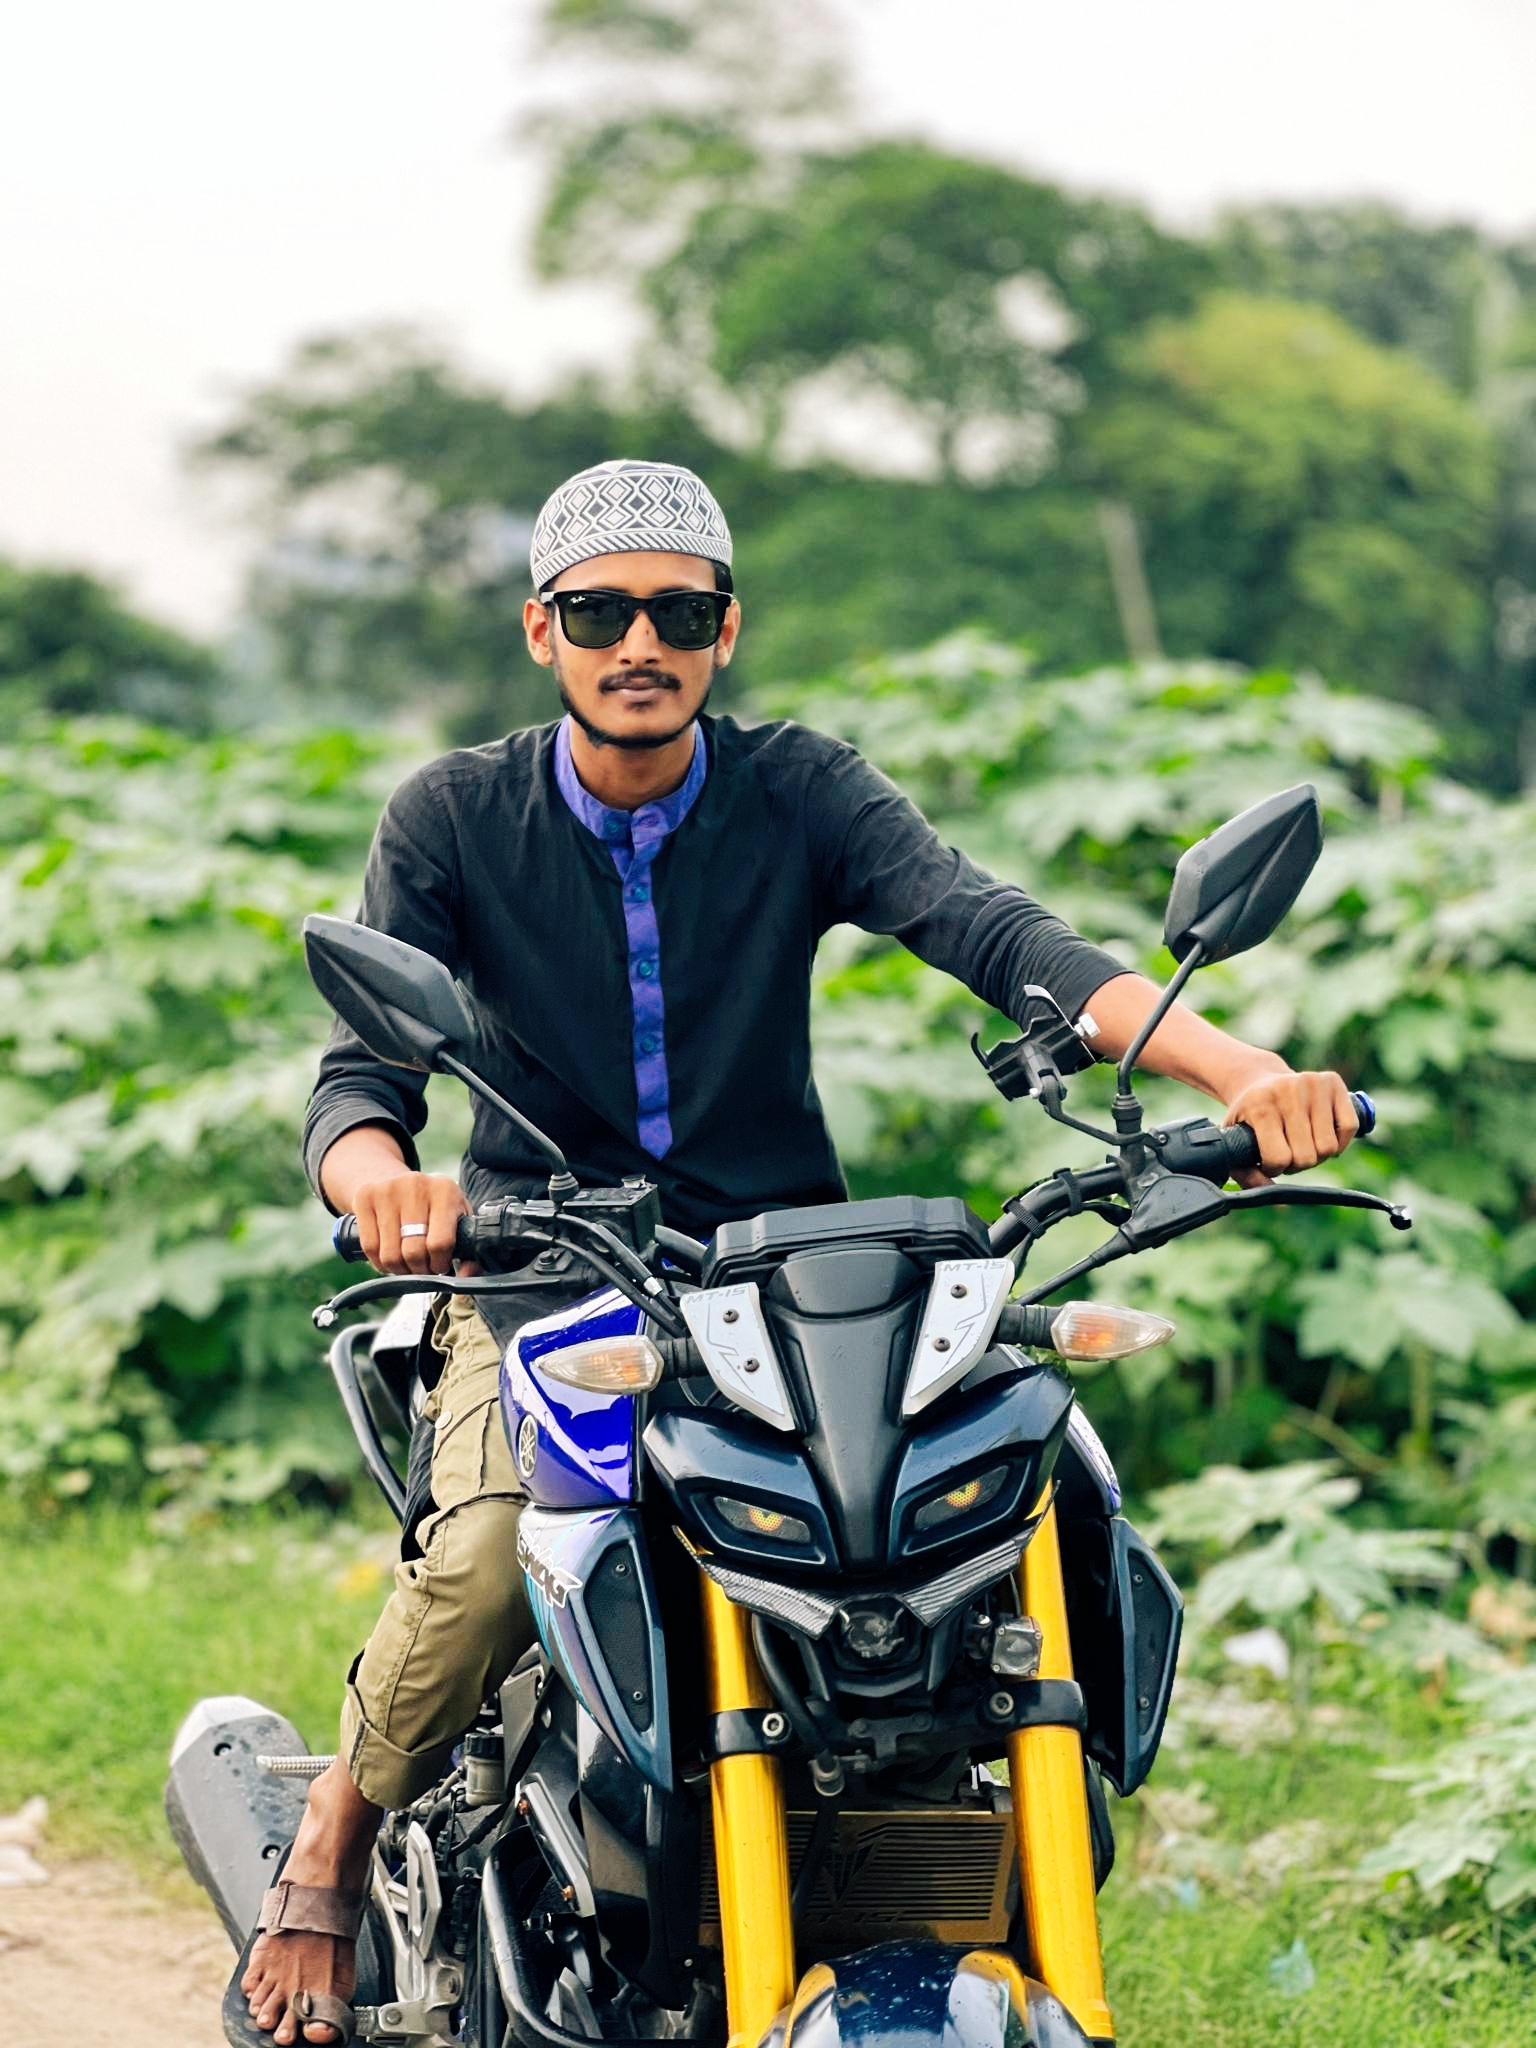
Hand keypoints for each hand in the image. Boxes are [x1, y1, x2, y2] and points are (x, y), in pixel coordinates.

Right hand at [353, 1172, 472, 1275]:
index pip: (440, 1242)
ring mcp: (387, 1190)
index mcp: (445, 1191)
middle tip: (422, 1267)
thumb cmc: (433, 1208)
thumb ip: (468, 1252)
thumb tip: (465, 1281)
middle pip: (413, 1251)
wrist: (397, 1181)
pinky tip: (389, 1256)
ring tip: (407, 1263)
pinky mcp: (365, 1197)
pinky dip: (380, 1262)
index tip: (439, 1266)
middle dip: (419, 1269)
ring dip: (399, 1269)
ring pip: (390, 1254)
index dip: (438, 1264)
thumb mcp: (457, 1220)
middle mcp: (416, 1185)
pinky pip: (370, 1247)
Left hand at [1220, 1068, 1359, 1186]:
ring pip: (1329, 1146)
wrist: (1258, 1082)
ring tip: (1303, 1145)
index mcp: (1260, 1106)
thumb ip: (1244, 1172)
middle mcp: (1288, 1091)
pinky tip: (1323, 1138)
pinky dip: (1340, 1141)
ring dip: (1318, 1155)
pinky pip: (1349, 1127)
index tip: (1269, 1162)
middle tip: (1288, 1153)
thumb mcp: (1234, 1140)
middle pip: (1307, 1156)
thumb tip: (1271, 1193)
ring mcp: (1312, 1084)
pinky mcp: (1333, 1082)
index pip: (1279, 1158)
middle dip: (1296, 1164)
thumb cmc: (1248, 1117)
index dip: (1275, 1169)